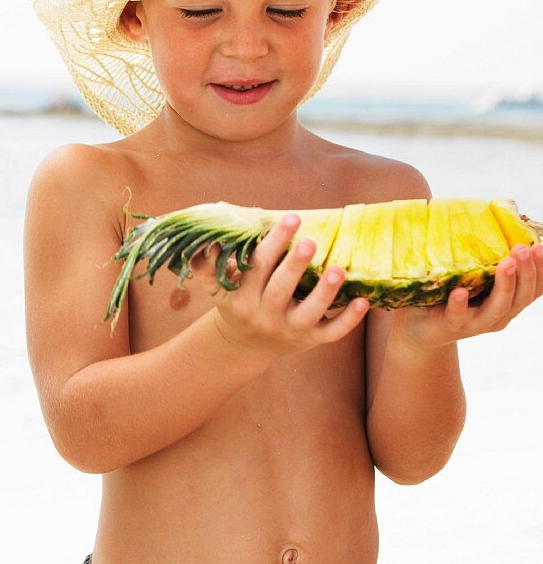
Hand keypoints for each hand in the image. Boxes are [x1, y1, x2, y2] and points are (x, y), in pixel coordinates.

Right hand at [199, 214, 369, 355]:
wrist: (245, 345)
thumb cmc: (236, 303)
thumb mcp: (218, 289)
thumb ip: (206, 267)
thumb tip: (201, 242)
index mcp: (243, 298)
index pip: (256, 268)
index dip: (272, 243)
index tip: (289, 218)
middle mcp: (265, 315)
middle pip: (280, 291)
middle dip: (294, 266)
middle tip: (309, 242)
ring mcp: (290, 329)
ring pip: (308, 313)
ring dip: (324, 292)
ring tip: (338, 269)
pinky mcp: (310, 340)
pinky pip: (331, 333)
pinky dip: (349, 320)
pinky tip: (363, 301)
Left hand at [392, 243, 542, 352]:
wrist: (420, 329)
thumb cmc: (450, 297)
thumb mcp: (475, 279)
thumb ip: (488, 261)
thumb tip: (500, 222)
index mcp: (508, 301)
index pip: (533, 288)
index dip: (541, 269)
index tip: (540, 247)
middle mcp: (498, 314)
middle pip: (521, 296)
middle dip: (526, 272)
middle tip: (523, 249)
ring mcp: (475, 322)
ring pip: (497, 307)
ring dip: (504, 284)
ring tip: (506, 263)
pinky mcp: (450, 325)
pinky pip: (457, 317)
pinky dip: (460, 305)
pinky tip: (460, 292)